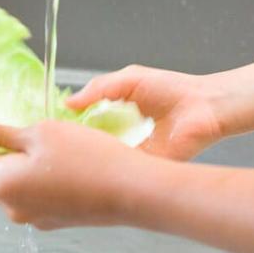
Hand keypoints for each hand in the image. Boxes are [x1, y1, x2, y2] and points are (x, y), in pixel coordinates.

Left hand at [0, 117, 153, 229]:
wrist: (130, 192)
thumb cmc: (86, 156)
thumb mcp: (41, 133)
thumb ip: (4, 132)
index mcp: (2, 183)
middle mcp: (11, 207)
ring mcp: (33, 216)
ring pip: (5, 188)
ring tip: (1, 144)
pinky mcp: (54, 218)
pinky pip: (26, 195)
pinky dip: (20, 177)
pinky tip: (32, 161)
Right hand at [66, 65, 225, 160]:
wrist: (203, 106)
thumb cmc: (171, 88)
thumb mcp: (128, 79)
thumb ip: (98, 88)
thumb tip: (69, 104)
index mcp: (117, 118)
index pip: (86, 128)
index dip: (70, 129)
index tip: (50, 131)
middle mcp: (122, 139)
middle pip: (92, 148)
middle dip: (75, 148)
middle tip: (53, 149)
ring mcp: (133, 156)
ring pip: (104, 162)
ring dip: (90, 160)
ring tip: (68, 160)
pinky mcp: (145, 169)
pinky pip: (123, 172)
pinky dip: (111, 169)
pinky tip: (95, 167)